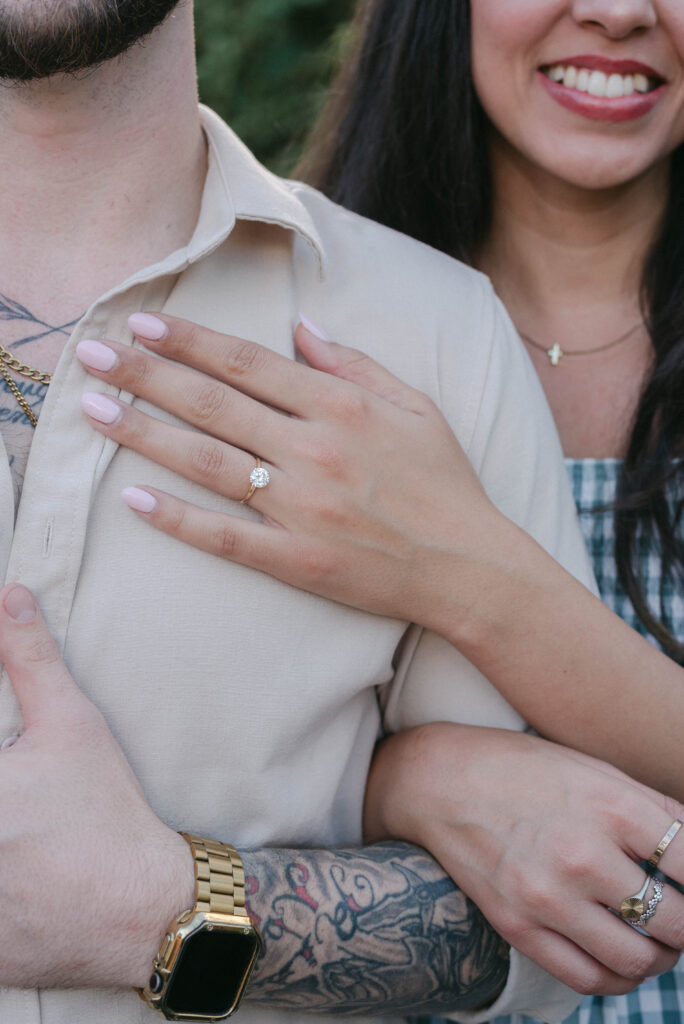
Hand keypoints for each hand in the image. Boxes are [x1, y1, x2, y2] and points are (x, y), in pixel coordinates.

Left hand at [0, 583, 193, 988]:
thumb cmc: (106, 810)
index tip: (12, 758)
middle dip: (1, 799)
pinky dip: (1, 895)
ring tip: (27, 839)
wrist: (143, 907)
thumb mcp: (73, 725)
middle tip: (23, 801)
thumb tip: (10, 596)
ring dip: (0, 848)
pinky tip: (23, 881)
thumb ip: (30, 660)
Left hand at [76, 312, 506, 631]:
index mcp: (340, 408)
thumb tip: (301, 326)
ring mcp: (301, 507)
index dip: (191, 341)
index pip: (248, 363)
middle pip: (213, 404)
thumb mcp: (414, 406)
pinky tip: (134, 500)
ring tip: (95, 410)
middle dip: (146, 374)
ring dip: (145, 433)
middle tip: (92, 355)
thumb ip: (355, 363)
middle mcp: (313, 451)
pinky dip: (177, 519)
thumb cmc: (444, 482)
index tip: (144, 324)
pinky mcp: (295, 558)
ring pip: (207, 462)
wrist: (466, 564)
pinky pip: (225, 536)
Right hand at [364, 723, 683, 995]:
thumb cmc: (523, 768)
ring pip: (637, 961)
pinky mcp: (517, 925)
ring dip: (659, 958)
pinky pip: (588, 979)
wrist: (438, 779)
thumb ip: (653, 811)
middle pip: (675, 922)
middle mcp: (583, 854)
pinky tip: (617, 957)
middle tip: (679, 917)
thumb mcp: (595, 770)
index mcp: (611, 806)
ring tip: (655, 942)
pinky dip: (615, 978)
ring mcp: (548, 896)